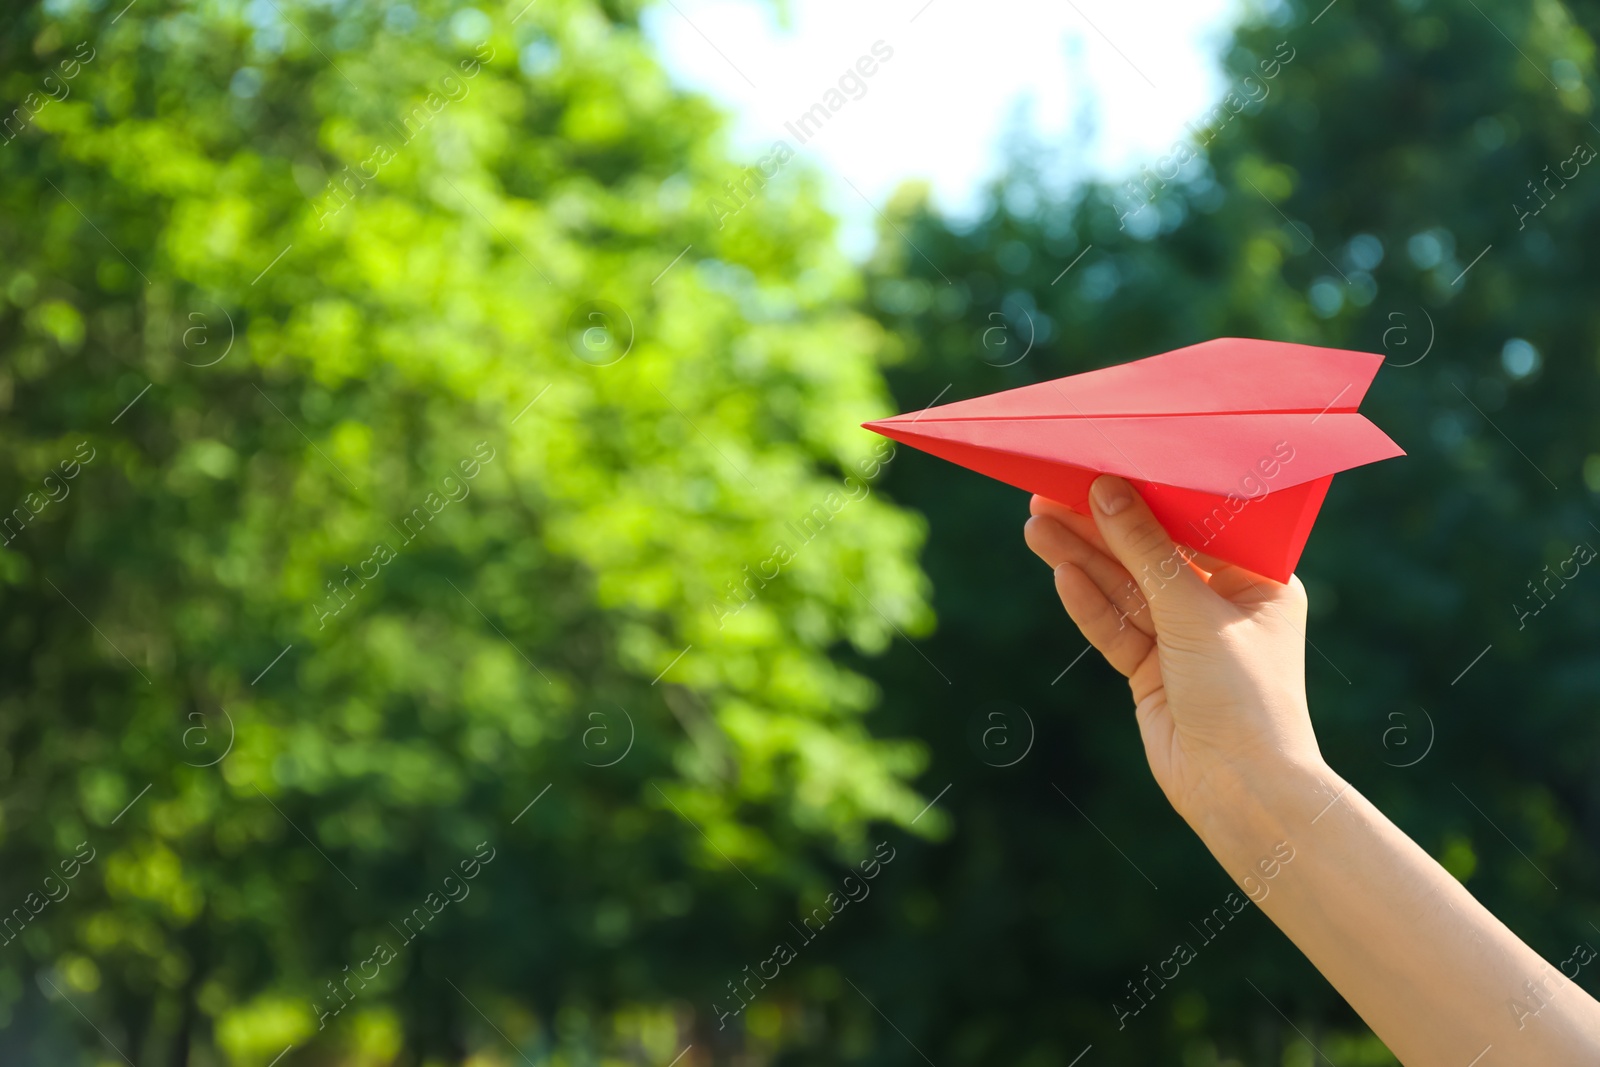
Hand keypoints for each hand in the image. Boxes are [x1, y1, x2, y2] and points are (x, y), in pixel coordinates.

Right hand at [1023, 476, 1322, 821]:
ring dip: (1081, 558)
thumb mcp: (1193, 612)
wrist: (1241, 794)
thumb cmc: (1243, 696)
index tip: (1101, 465)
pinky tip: (1060, 572)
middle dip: (1099, 525)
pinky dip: (1088, 602)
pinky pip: (1115, 626)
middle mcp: (1222, 604)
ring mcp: (1184, 639)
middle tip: (1047, 490)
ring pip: (1124, 588)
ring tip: (1034, 525)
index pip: (1196, 521)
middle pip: (1150, 552)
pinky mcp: (1152, 671)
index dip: (1147, 493)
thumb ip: (1144, 550)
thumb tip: (1104, 490)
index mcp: (1257, 580)